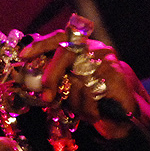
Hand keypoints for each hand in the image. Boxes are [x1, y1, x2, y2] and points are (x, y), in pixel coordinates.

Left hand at [19, 31, 138, 137]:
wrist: (125, 111)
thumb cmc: (91, 96)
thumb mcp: (69, 84)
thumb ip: (53, 77)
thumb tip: (29, 77)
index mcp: (81, 46)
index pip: (59, 37)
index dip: (41, 45)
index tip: (24, 56)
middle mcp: (95, 48)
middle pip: (66, 52)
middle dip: (52, 76)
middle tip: (47, 96)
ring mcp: (107, 61)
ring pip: (79, 78)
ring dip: (75, 100)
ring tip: (82, 110)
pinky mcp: (117, 77)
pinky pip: (93, 93)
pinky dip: (89, 108)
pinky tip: (95, 113)